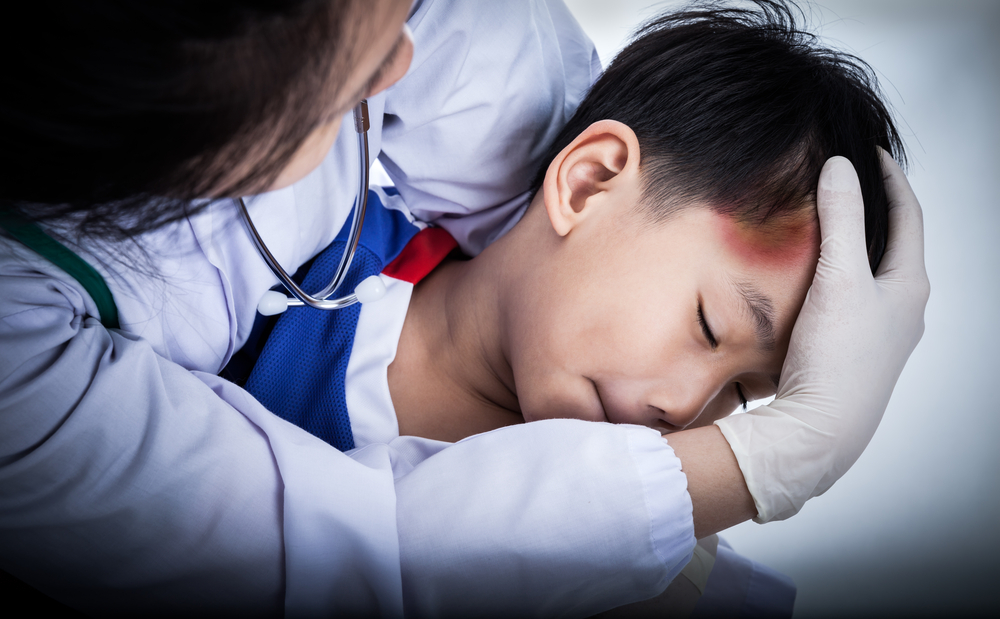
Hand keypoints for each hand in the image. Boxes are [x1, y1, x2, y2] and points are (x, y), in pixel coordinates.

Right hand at [715, 151, 929, 521]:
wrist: (820, 431)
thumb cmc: (839, 359)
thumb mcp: (839, 279)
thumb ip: (840, 221)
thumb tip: (840, 168)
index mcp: (910, 287)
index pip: (908, 217)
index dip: (890, 180)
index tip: (869, 153)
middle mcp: (903, 311)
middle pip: (893, 246)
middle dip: (872, 212)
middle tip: (846, 185)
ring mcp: (880, 335)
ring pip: (871, 276)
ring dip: (852, 247)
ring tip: (824, 226)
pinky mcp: (853, 354)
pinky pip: (849, 301)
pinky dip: (835, 278)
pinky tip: (808, 282)